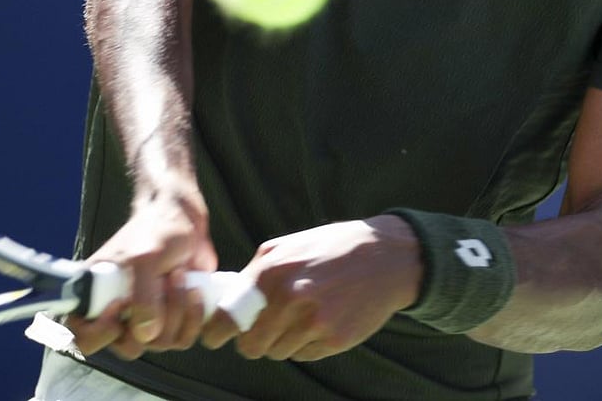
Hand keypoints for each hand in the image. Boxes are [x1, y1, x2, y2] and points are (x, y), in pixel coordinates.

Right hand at [67, 183, 218, 358]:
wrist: (186, 221)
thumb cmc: (157, 230)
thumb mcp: (145, 256)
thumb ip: (142, 294)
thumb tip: (146, 334)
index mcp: (96, 296)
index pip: (83, 338)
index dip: (100, 333)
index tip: (120, 306)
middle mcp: (119, 314)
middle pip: (130, 347)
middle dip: (153, 316)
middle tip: (164, 279)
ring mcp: (146, 320)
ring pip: (161, 343)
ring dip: (178, 310)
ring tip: (180, 274)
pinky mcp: (173, 319)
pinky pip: (184, 337)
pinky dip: (195, 317)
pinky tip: (196, 289)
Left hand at [200, 214, 422, 360]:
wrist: (385, 255)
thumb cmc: (332, 248)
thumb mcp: (289, 245)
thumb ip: (256, 272)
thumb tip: (226, 303)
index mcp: (272, 270)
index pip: (229, 317)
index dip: (217, 333)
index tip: (215, 338)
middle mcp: (290, 295)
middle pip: (251, 345)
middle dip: (254, 340)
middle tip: (267, 326)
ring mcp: (313, 320)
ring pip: (277, 352)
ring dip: (283, 340)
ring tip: (303, 313)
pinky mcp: (334, 339)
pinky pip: (303, 355)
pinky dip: (306, 344)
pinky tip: (322, 319)